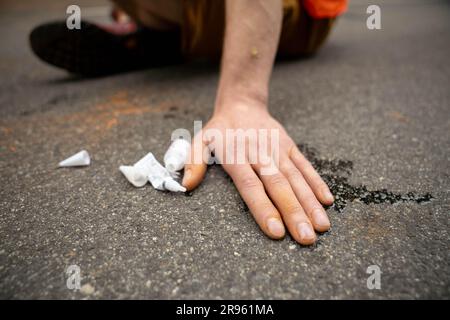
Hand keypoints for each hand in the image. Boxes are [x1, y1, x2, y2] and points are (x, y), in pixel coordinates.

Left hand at [182, 101, 333, 244]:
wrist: (242, 104)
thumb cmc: (220, 130)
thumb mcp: (199, 141)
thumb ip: (193, 161)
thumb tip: (186, 185)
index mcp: (237, 157)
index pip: (251, 186)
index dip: (264, 209)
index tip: (276, 231)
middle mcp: (261, 154)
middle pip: (279, 186)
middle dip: (294, 213)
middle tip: (306, 238)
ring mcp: (278, 150)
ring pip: (296, 179)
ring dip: (310, 203)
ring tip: (321, 227)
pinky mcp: (290, 147)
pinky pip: (305, 166)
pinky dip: (316, 183)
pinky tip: (327, 202)